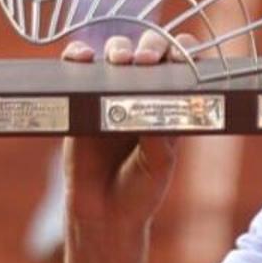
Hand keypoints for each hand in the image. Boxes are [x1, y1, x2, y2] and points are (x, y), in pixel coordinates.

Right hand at [58, 32, 179, 246]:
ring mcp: (110, 95)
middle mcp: (141, 95)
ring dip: (117, 48)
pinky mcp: (81, 103)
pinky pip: (77, 71)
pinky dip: (77, 56)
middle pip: (149, 53)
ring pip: (115, 54)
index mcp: (170, 105)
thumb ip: (158, 138)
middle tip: (147, 61)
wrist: (104, 216)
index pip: (180, 67)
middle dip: (151, 46)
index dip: (184, 52)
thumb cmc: (140, 192)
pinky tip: (80, 57)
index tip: (184, 52)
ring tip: (119, 60)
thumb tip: (152, 108)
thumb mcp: (158, 165)